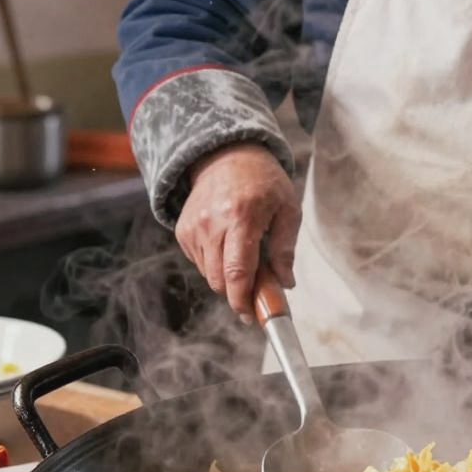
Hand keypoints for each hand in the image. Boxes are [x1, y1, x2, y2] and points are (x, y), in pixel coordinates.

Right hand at [175, 143, 298, 321]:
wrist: (227, 156)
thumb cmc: (264, 182)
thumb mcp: (288, 209)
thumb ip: (285, 248)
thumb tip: (285, 284)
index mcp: (242, 217)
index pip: (237, 272)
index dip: (243, 300)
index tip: (252, 316)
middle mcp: (213, 223)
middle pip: (219, 280)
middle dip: (237, 294)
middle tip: (257, 290)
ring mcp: (194, 226)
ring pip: (208, 274)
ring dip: (227, 278)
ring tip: (244, 258)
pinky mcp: (183, 229)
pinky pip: (199, 261)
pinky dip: (214, 264)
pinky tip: (227, 246)